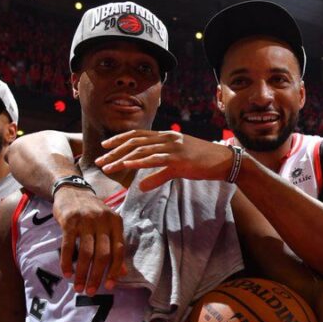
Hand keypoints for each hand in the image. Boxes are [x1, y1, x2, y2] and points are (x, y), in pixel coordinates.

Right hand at [53, 186, 125, 294]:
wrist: (72, 190)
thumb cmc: (92, 212)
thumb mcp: (107, 225)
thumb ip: (115, 247)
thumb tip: (122, 273)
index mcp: (116, 222)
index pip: (118, 251)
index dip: (114, 271)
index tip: (109, 286)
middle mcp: (103, 220)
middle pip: (102, 254)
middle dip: (96, 276)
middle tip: (90, 291)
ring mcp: (86, 220)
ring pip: (86, 253)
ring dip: (82, 273)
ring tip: (78, 286)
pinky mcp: (69, 221)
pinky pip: (68, 246)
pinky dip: (67, 262)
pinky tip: (67, 273)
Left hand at [96, 130, 233, 190]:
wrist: (223, 161)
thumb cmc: (200, 161)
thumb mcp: (176, 164)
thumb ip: (158, 172)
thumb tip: (141, 186)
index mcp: (165, 136)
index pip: (137, 135)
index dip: (119, 139)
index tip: (104, 146)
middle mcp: (167, 138)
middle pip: (134, 143)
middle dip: (114, 151)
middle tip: (99, 160)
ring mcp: (173, 148)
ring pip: (141, 152)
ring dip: (122, 160)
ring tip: (108, 168)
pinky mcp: (179, 160)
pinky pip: (156, 162)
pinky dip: (141, 166)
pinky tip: (130, 172)